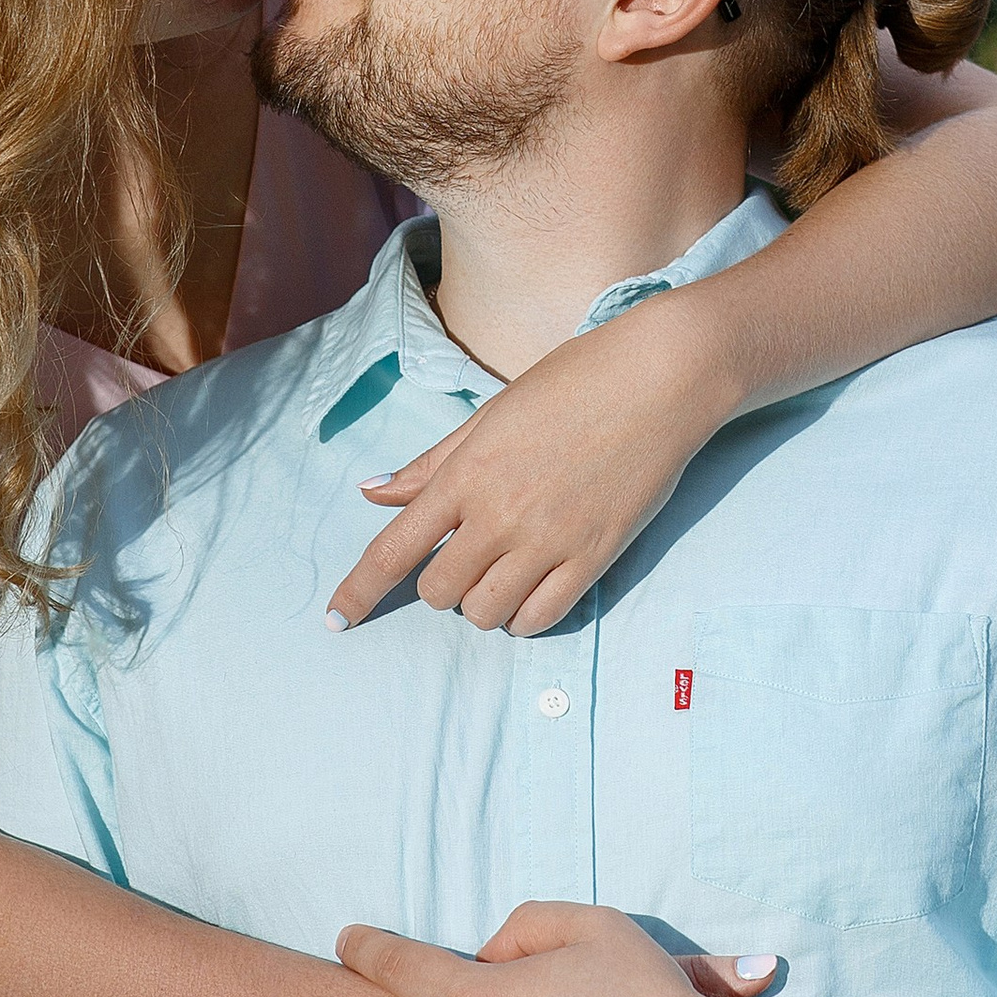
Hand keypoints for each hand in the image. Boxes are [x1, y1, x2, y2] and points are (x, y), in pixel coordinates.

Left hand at [328, 302, 717, 634]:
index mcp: (466, 474)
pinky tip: (528, 592)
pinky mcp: (594, 557)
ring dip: (481, 603)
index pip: (393, 550)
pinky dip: (523, 616)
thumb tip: (371, 493)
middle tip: (462, 558)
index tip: (335, 619)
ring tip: (500, 573)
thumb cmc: (574, 381)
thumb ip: (431, 463)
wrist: (661, 377)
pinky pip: (541, 617)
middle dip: (437, 585)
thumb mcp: (491, 414)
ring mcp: (549, 541)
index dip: (358, 591)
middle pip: (437, 591)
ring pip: (485, 613)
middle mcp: (500, 514)